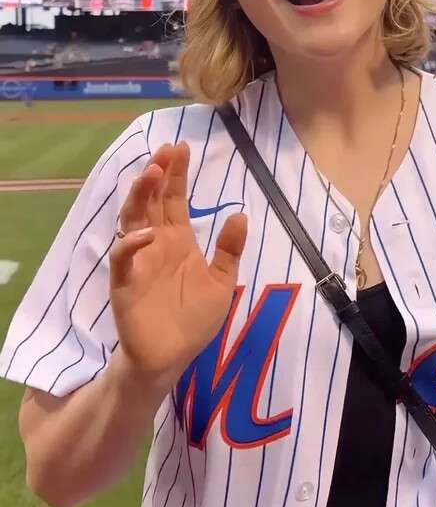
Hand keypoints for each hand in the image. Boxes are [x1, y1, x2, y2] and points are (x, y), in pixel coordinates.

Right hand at [108, 142, 246, 392]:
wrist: (172, 357)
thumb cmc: (194, 320)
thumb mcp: (222, 281)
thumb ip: (229, 250)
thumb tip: (240, 214)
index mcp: (178, 240)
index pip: (174, 199)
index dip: (177, 175)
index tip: (182, 148)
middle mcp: (156, 243)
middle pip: (153, 201)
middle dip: (158, 175)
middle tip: (167, 150)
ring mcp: (138, 261)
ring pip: (133, 220)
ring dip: (140, 196)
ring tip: (152, 173)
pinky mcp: (125, 283)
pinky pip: (123, 257)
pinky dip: (131, 243)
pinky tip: (147, 233)